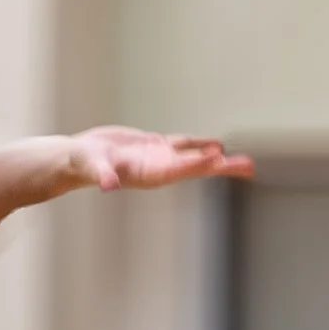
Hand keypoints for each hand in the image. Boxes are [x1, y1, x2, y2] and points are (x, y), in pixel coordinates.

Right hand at [70, 128, 253, 191]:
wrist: (79, 159)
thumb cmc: (85, 164)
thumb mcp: (93, 167)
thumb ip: (102, 175)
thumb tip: (107, 184)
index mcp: (148, 173)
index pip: (179, 167)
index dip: (198, 162)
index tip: (218, 156)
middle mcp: (160, 169)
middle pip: (196, 167)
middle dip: (222, 167)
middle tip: (249, 167)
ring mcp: (160, 159)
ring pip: (196, 158)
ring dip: (219, 159)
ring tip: (245, 162)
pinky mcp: (157, 147)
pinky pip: (185, 145)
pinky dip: (202, 145)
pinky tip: (218, 145)